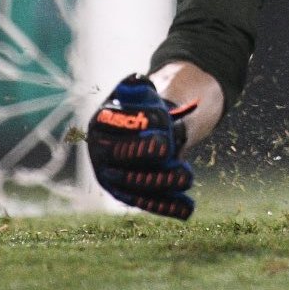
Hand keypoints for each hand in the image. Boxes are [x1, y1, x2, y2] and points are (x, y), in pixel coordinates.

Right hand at [85, 74, 197, 219]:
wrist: (145, 129)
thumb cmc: (143, 107)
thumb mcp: (139, 91)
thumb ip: (138, 87)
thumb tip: (138, 81)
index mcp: (101, 123)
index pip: (114, 124)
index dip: (137, 123)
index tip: (161, 118)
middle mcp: (101, 153)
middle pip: (121, 156)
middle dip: (144, 153)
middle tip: (166, 149)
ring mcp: (113, 178)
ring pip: (135, 183)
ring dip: (162, 181)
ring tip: (187, 176)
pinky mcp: (129, 195)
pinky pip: (147, 202)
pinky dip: (168, 205)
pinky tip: (188, 208)